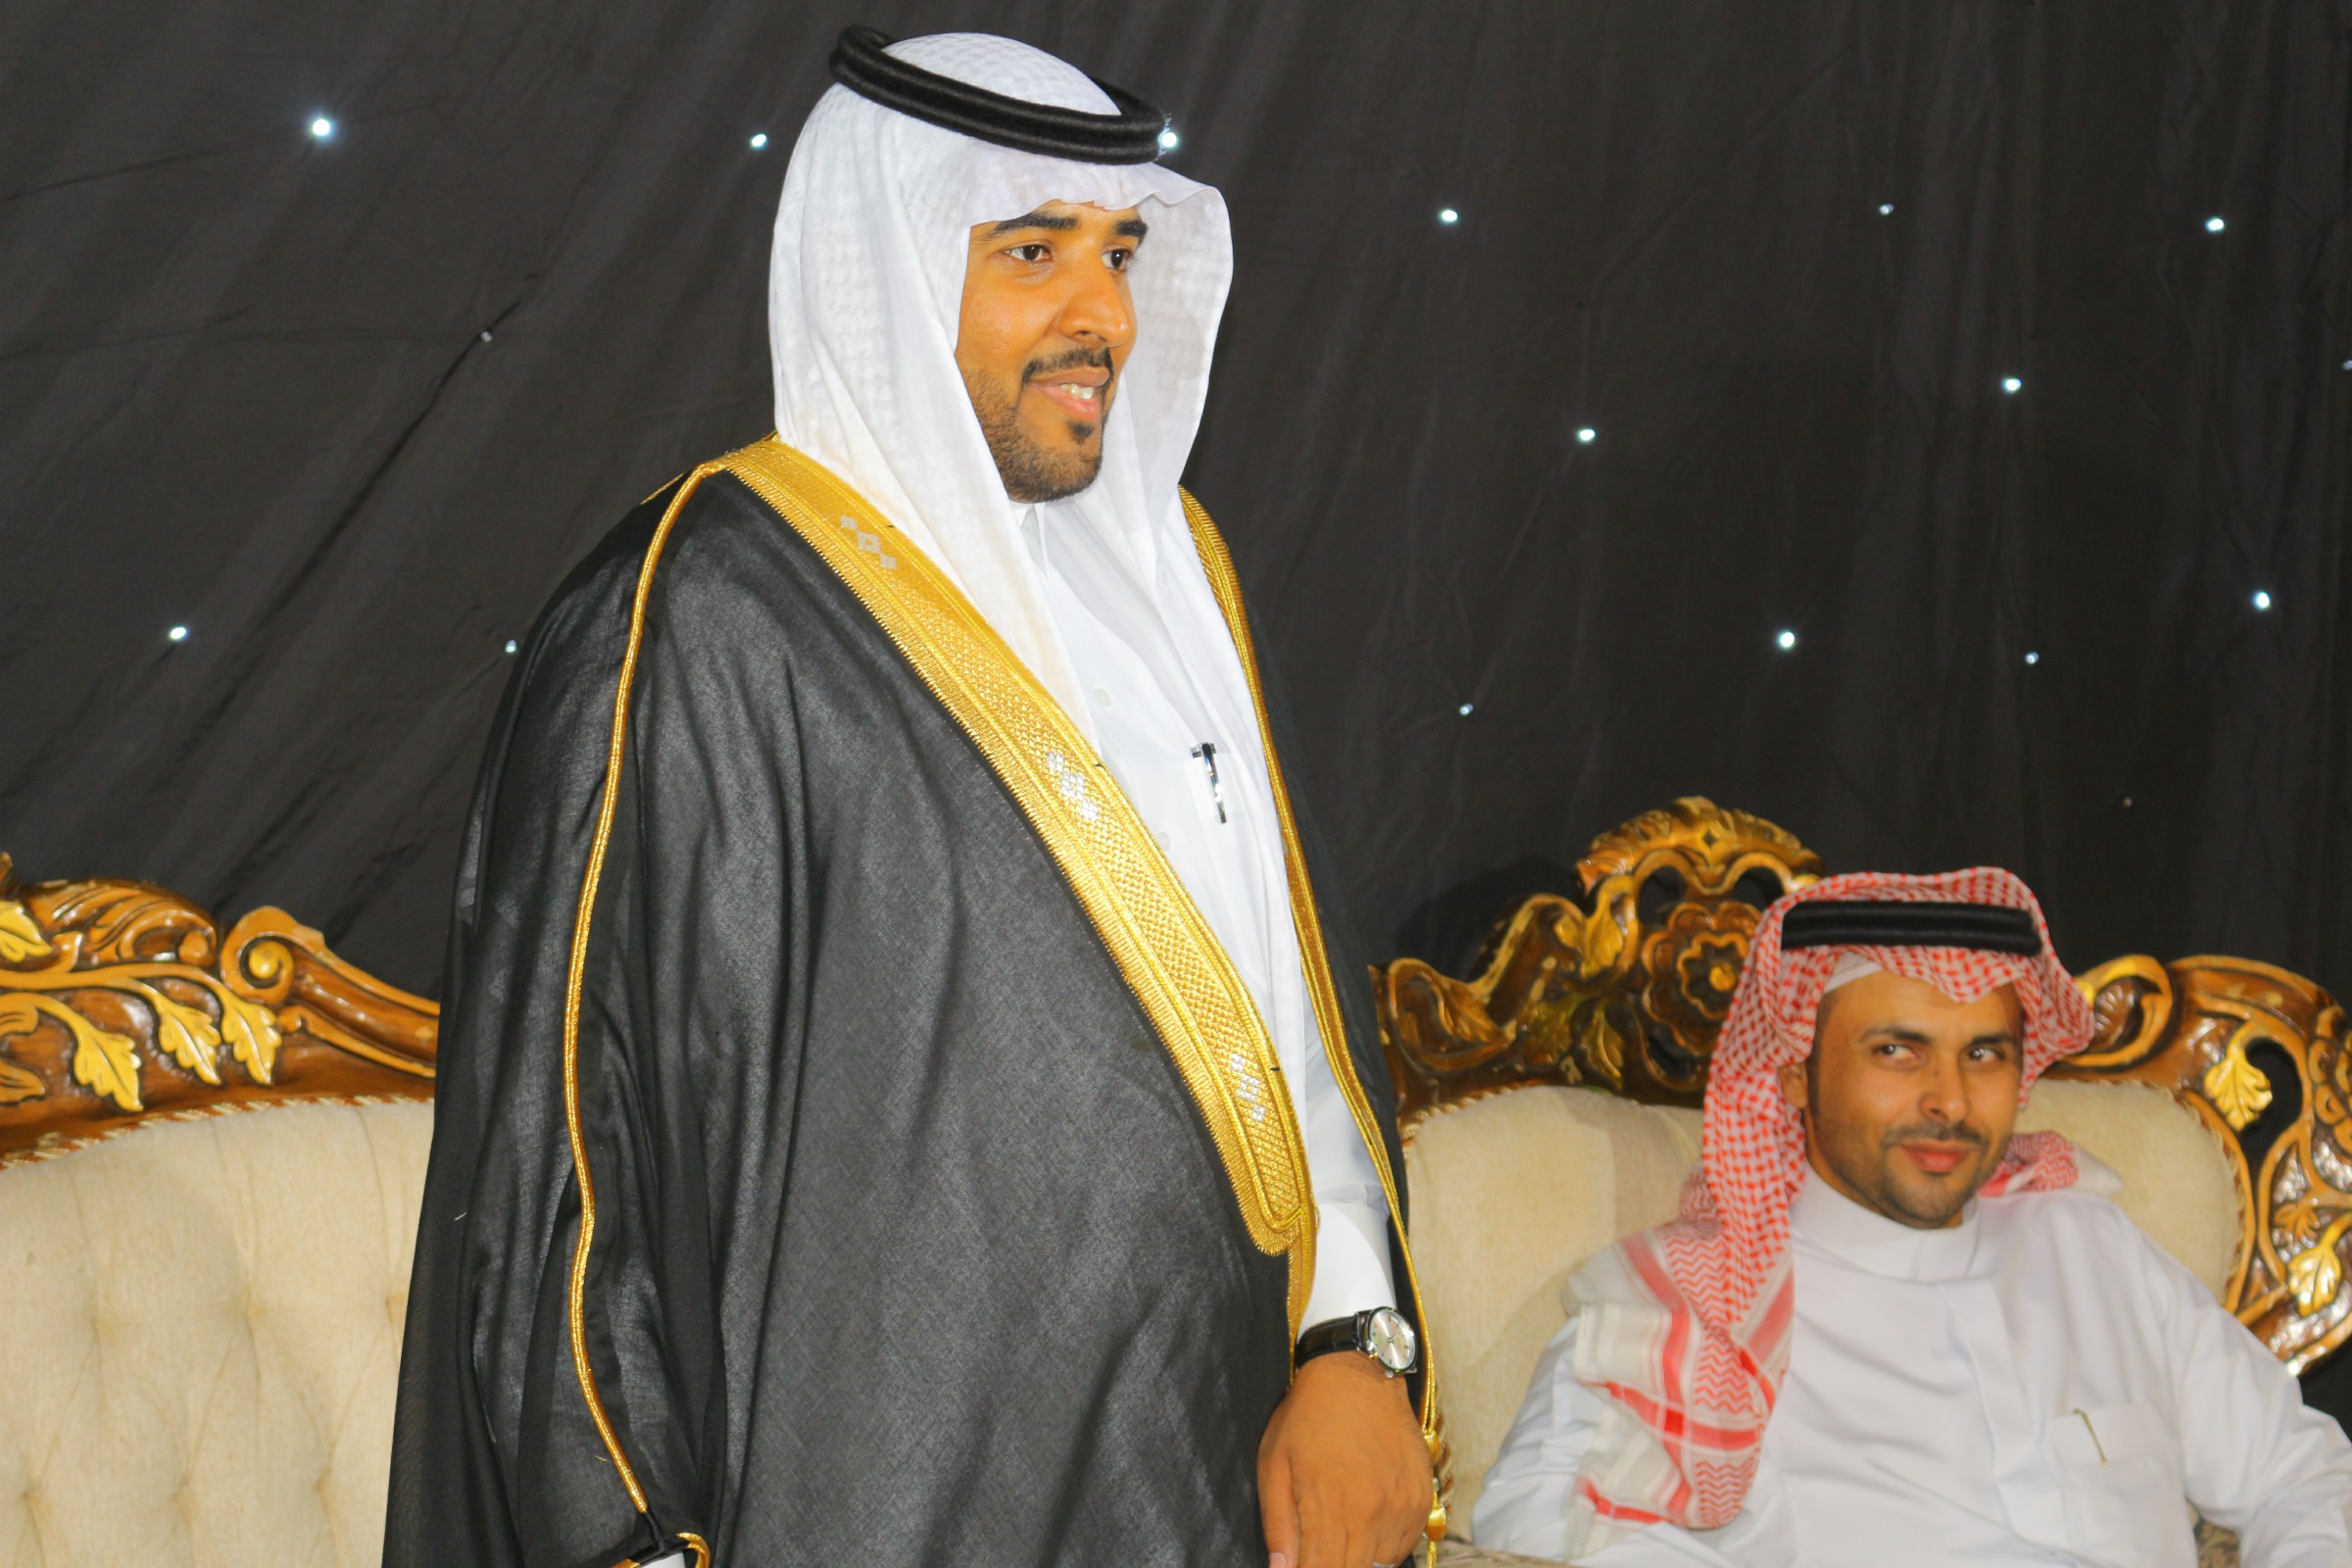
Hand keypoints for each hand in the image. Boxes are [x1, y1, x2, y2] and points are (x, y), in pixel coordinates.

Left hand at [1259, 1350, 1433, 1567]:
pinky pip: (1406, 1543)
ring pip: (1383, 1564)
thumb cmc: (1307, 1416)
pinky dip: (1385, 1547)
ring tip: (1341, 1536)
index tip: (1303, 1565)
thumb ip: (1279, 1526)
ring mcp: (1401, 1507)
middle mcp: (1371, 1513)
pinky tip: (1366, 1527)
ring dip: (1360, 1561)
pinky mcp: (1420, 1497)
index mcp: (1330, 1508)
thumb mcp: (1274, 1465)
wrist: (1356, 1372)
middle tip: (1320, 1552)